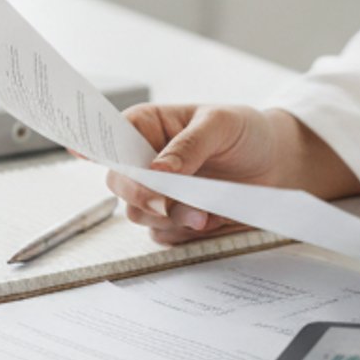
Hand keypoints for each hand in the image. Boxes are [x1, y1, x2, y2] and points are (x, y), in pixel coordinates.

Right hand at [103, 104, 359, 245]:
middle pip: (118, 183)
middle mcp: (144, 160)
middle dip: (141, 194)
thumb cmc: (246, 133)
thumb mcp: (220, 125)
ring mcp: (157, 192)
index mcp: (147, 125)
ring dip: (167, 216)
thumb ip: (188, 147)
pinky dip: (181, 231)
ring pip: (137, 213)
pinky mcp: (173, 218)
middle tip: (167, 201)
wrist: (277, 165)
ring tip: (203, 212)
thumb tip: (155, 171)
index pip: (109, 134)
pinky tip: (206, 219)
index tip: (82, 153)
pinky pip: (161, 234)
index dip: (94, 144)